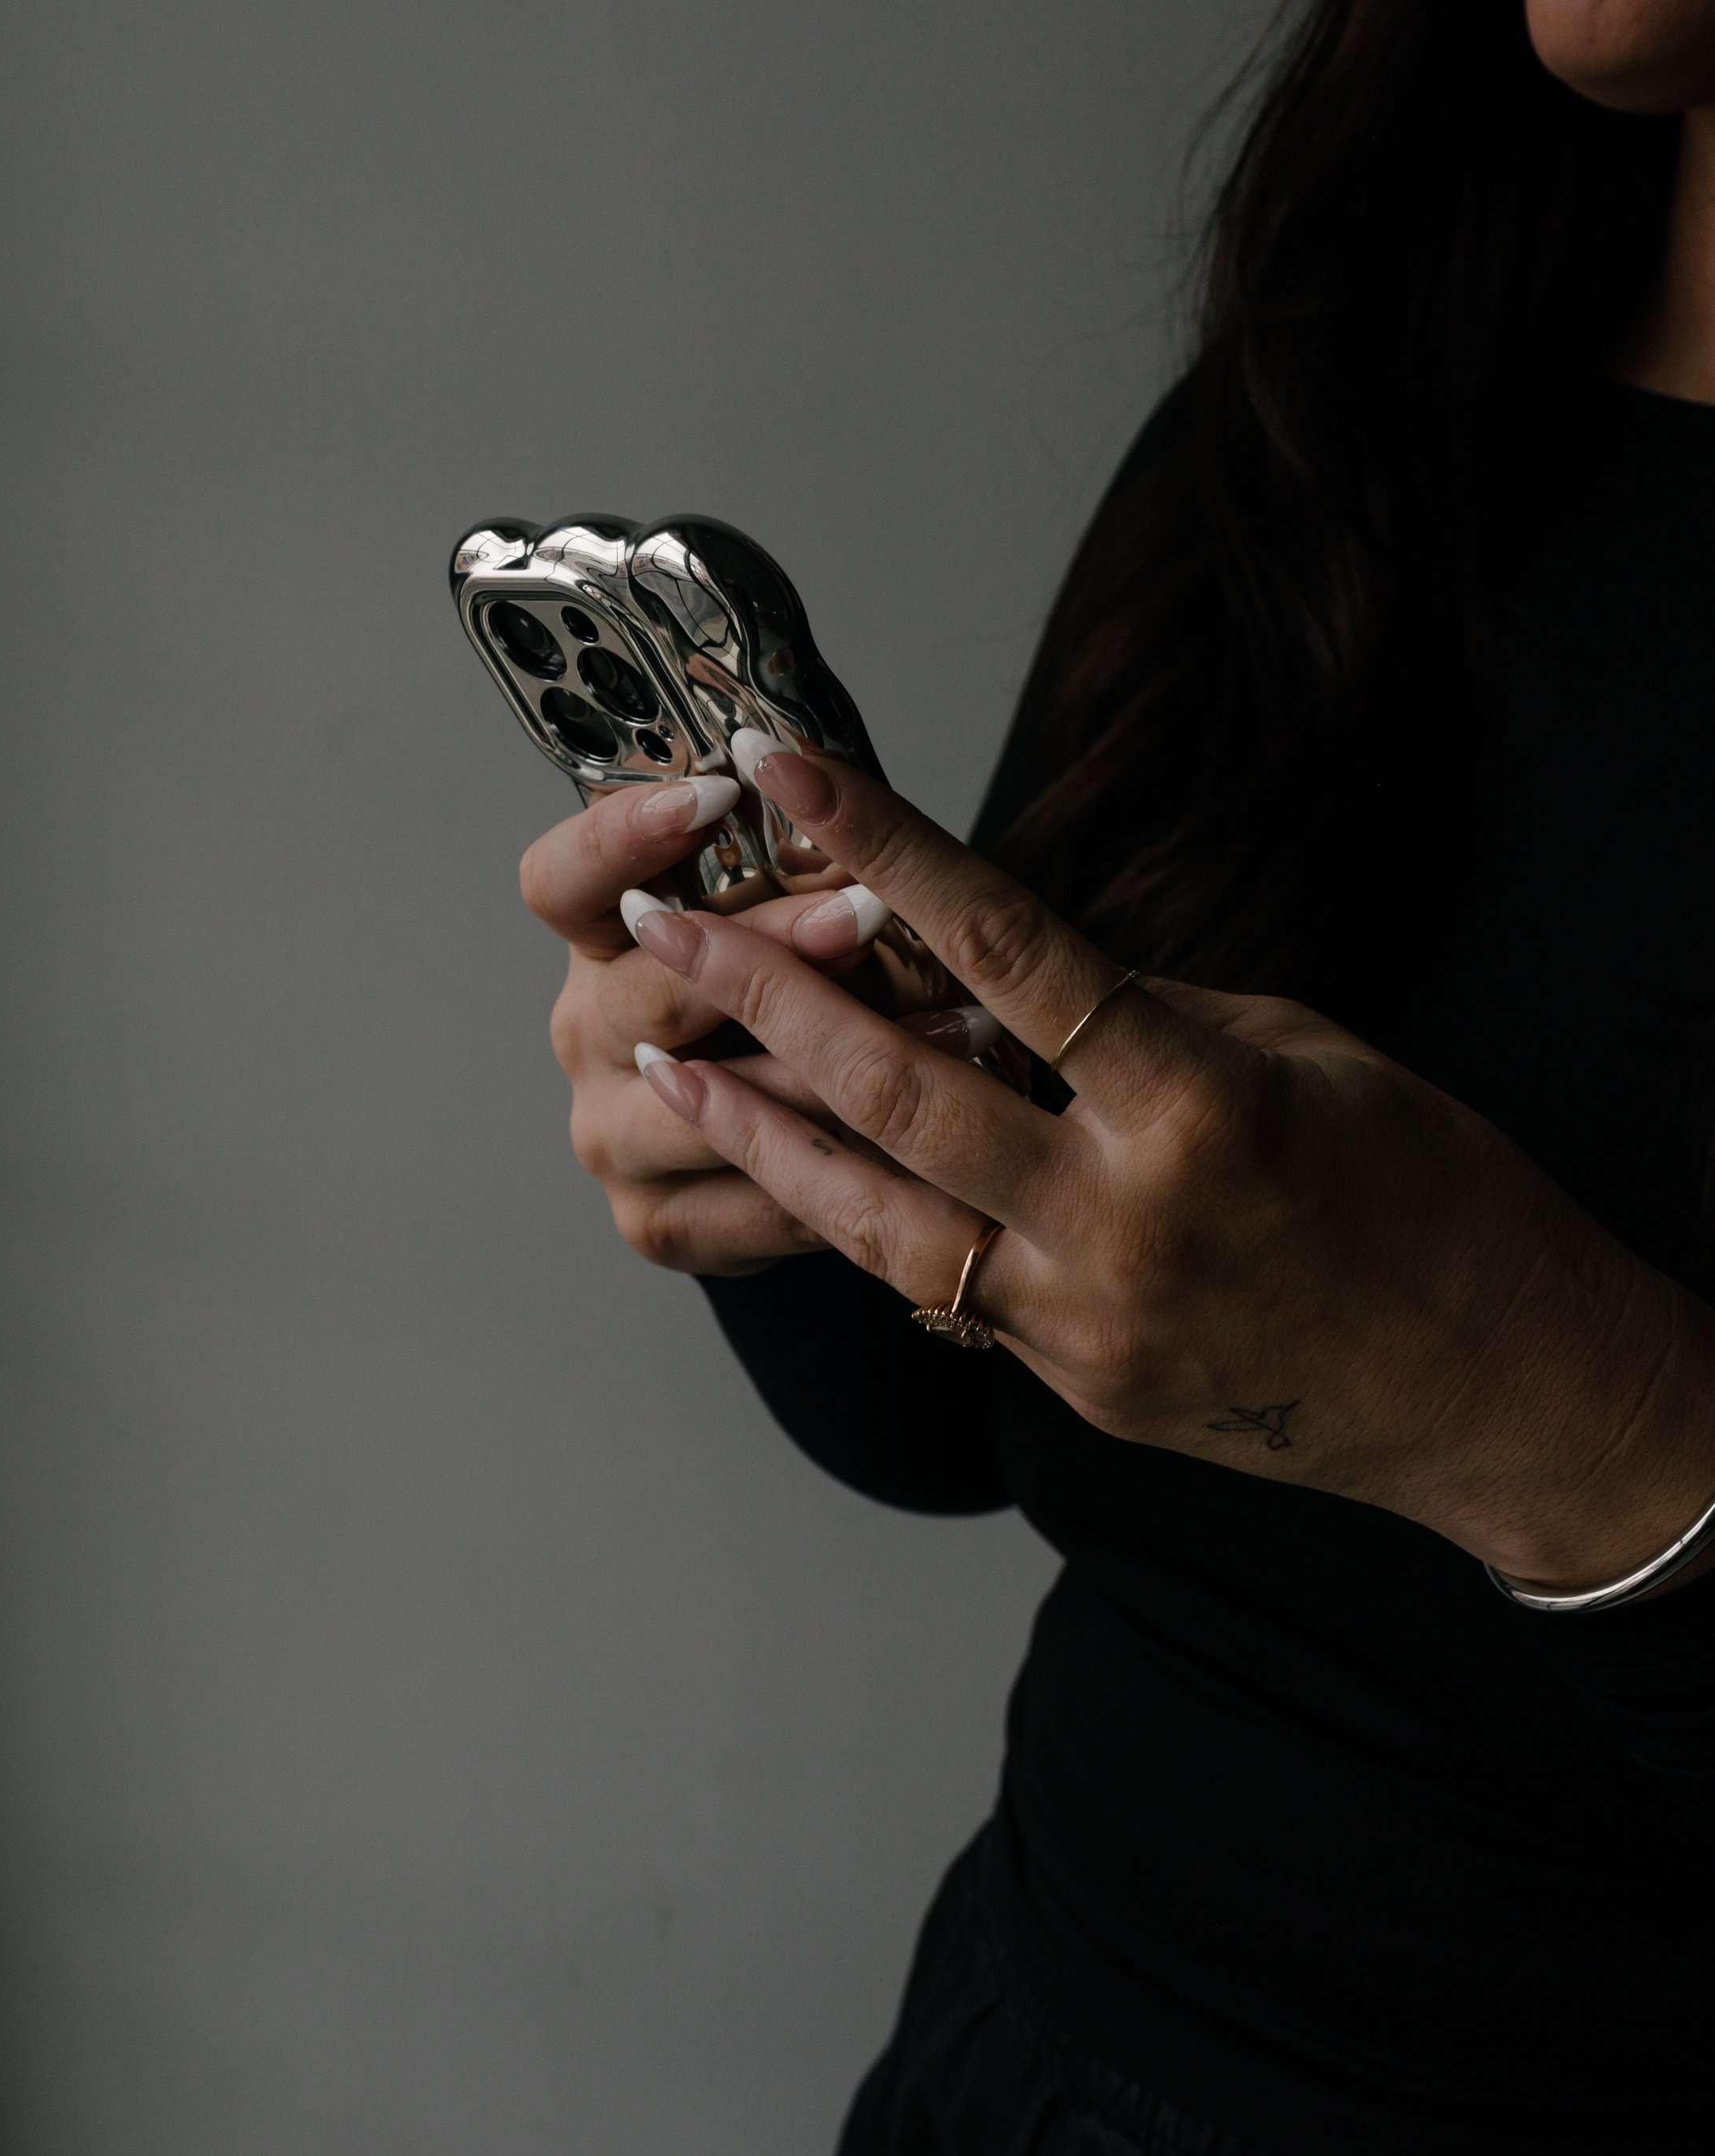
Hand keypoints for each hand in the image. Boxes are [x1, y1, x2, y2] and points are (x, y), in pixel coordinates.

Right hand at [519, 772, 978, 1276]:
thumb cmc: (809, 988)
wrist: (804, 1139)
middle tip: (869, 915)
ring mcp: (611, 1134)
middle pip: (647, 996)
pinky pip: (752, 1200)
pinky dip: (847, 1171)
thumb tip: (844, 791)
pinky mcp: (657, 1221)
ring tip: (957, 1031)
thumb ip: (811, 861)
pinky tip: (934, 1142)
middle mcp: (587, 1037)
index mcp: (599, 940)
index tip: (715, 792)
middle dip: (769, 954)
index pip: (560, 880)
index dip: (621, 837)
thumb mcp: (807, 907)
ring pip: (710, 1109)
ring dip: (832, 1071)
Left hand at [624, 743, 1714, 1591]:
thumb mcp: (1298, 1054)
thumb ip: (1140, 1020)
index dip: (884, 844)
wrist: (1500, 1389)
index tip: (787, 766)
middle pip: (897, 1090)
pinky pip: (941, 1291)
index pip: (1006, 947)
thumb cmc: (1426, 1193)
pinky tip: (792, 1163)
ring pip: (873, 1217)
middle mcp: (1123, 1217)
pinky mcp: (1073, 1386)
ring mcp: (1085, 1318)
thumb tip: (1007, 981)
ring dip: (759, 1129)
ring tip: (663, 1056)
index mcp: (1198, 1102)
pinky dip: (863, 1220)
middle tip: (656, 924)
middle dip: (759, 995)